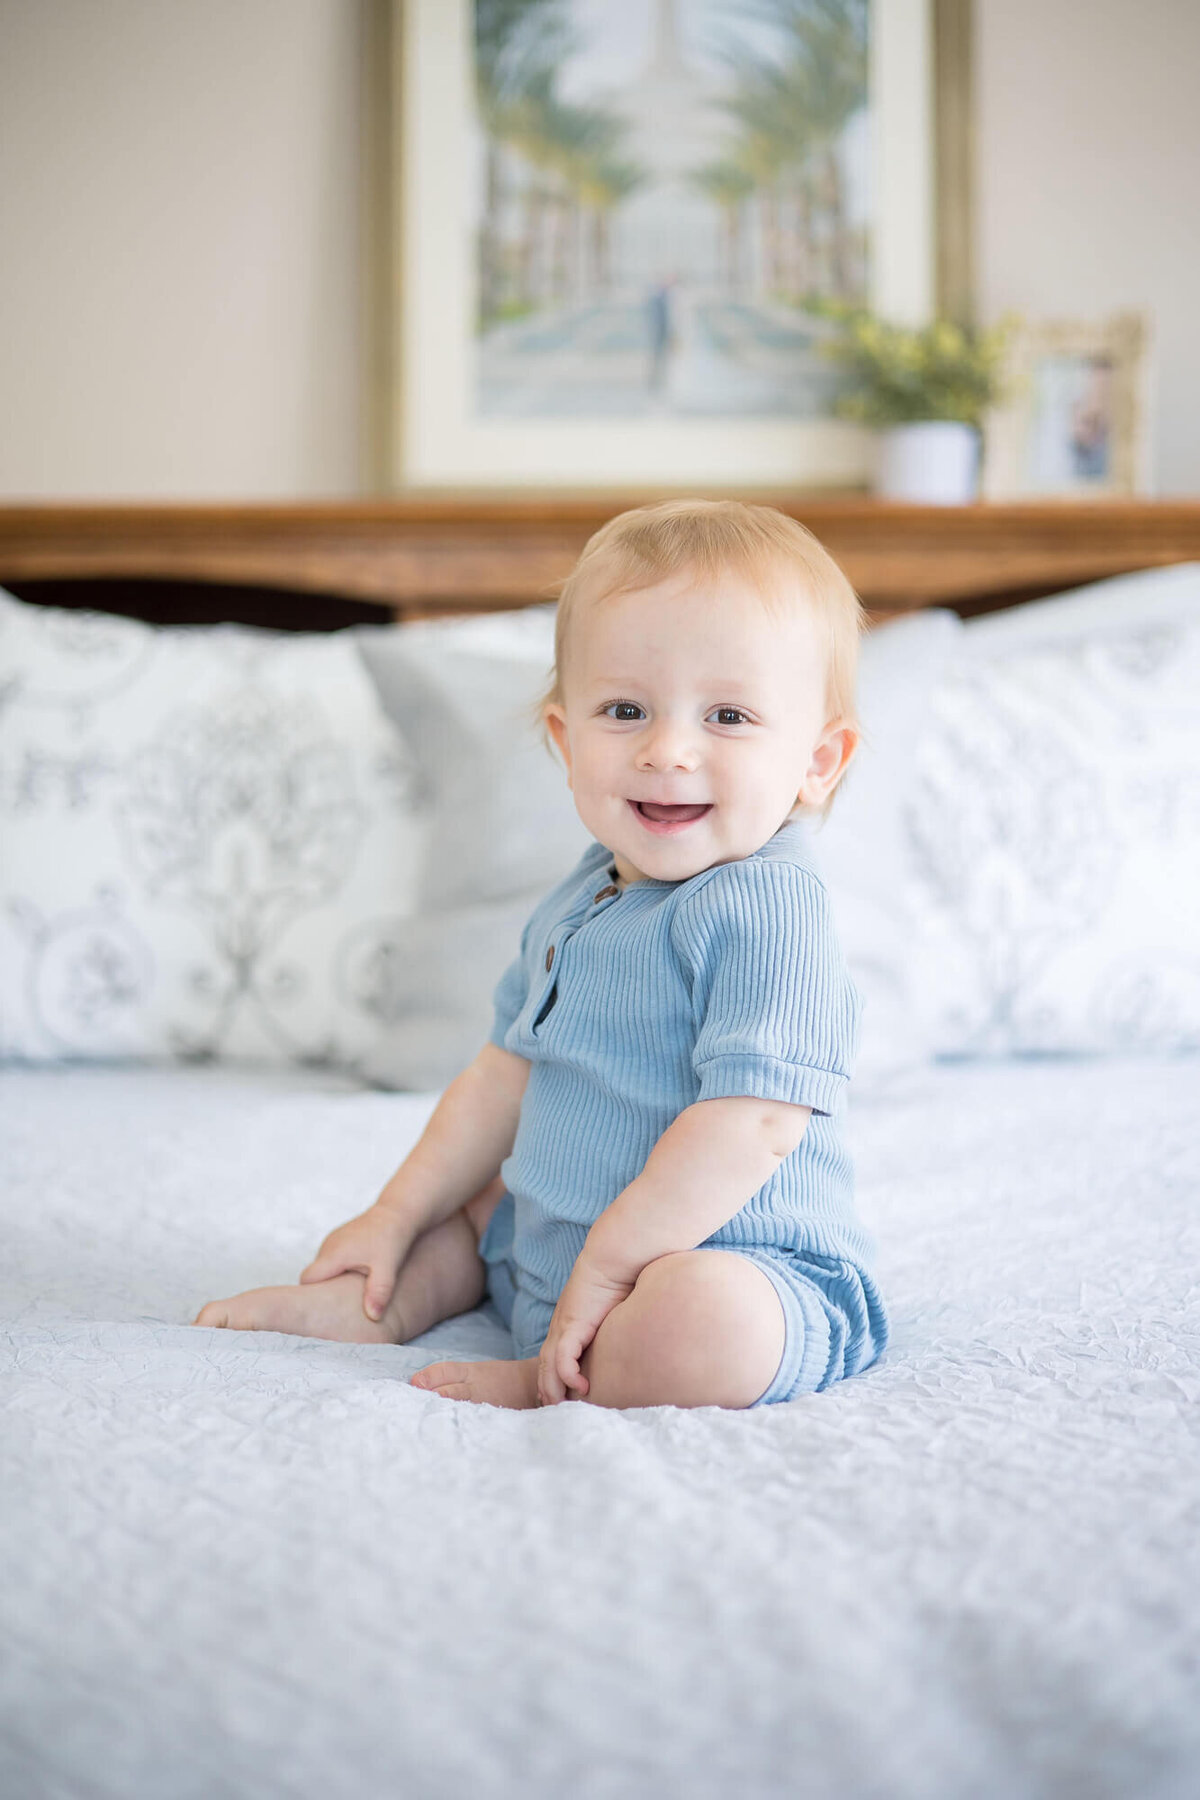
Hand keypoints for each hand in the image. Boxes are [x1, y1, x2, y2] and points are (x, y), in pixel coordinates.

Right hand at [299, 1204, 411, 1322]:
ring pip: (323, 1268)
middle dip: (321, 1292)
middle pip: (313, 1276)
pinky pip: (331, 1260)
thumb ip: (378, 1293)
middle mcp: (328, 1246)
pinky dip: (338, 1270)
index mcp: (334, 1255)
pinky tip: (356, 1275)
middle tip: (337, 1307)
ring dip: (332, 1280)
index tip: (322, 1311)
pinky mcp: (339, 1239)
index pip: (307, 1281)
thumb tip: (372, 1317)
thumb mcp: (387, 1268)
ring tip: (349, 1292)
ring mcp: (332, 1241)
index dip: (310, 1297)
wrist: (397, 1212)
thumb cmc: (392, 1238)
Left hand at [537, 1255, 635, 1405]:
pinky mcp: (572, 1323)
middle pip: (545, 1364)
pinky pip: (564, 1357)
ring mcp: (564, 1324)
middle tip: (553, 1410)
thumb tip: (631, 1341)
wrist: (615, 1256)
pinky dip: (568, 1374)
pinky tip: (581, 1387)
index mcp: (570, 1322)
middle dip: (547, 1389)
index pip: (553, 1356)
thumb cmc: (620, 1278)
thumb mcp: (615, 1311)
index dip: (553, 1377)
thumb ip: (614, 1327)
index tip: (559, 1397)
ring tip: (560, 1407)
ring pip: (549, 1365)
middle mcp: (561, 1325)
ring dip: (553, 1388)